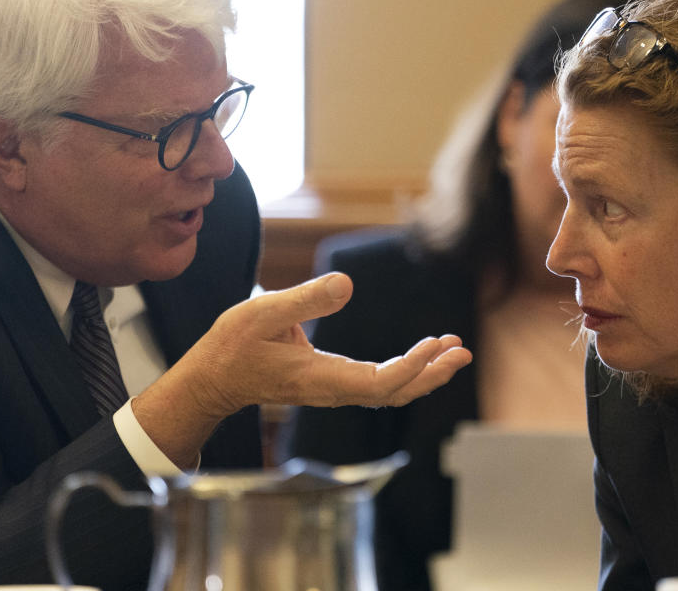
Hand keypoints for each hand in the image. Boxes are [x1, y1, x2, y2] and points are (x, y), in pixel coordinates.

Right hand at [190, 272, 471, 412]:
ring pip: (391, 391)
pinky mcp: (334, 381)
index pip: (380, 384)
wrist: (214, 379)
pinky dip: (406, 368)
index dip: (411, 368)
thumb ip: (305, 300)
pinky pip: (379, 382)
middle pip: (395, 393)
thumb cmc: (233, 347)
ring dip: (424, 372)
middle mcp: (334, 390)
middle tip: (463, 351)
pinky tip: (422, 352)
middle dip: (432, 374)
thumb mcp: (261, 313)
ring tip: (453, 348)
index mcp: (321, 379)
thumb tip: (347, 285)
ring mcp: (335, 389)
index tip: (434, 345)